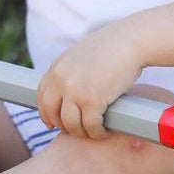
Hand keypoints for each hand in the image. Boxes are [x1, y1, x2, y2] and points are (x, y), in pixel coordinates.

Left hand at [36, 24, 145, 140]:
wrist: (131, 41)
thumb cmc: (113, 47)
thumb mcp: (81, 55)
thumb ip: (70, 71)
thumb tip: (68, 93)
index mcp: (57, 67)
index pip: (42, 95)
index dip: (46, 113)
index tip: (52, 123)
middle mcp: (61, 79)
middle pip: (52, 113)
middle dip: (63, 125)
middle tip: (76, 130)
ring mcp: (75, 90)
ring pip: (71, 124)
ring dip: (82, 132)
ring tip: (92, 132)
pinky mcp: (92, 100)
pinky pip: (90, 126)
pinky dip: (97, 133)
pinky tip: (103, 132)